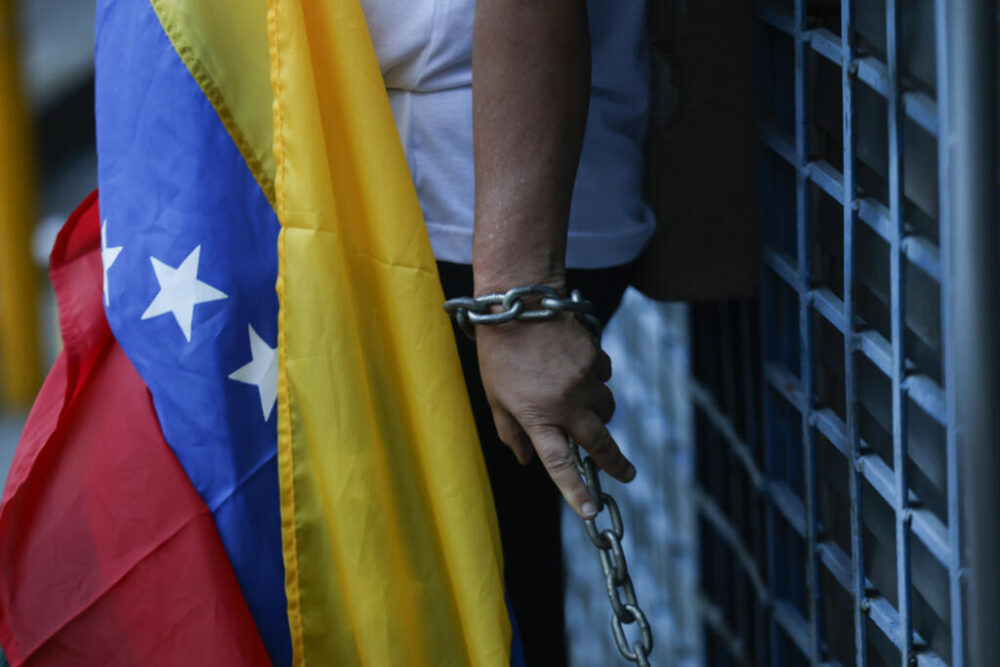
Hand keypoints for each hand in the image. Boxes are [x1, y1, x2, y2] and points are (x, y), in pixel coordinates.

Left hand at [475, 310, 635, 518]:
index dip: (576, 491)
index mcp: (537, 417)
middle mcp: (565, 403)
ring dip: (600, 416)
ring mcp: (584, 380)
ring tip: (582, 409)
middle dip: (615, 463)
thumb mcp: (494, 397)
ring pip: (606, 410)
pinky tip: (579, 371)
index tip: (590, 510)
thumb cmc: (499, 352)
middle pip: (599, 443)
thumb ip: (510, 432)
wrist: (518, 303)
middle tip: (627, 475)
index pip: (559, 464)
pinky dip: (597, 382)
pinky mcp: (596, 358)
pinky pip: (605, 378)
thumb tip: (525, 461)